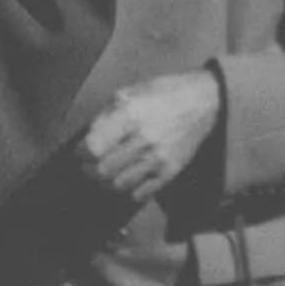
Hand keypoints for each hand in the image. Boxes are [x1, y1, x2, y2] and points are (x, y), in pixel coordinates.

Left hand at [79, 72, 221, 203]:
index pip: (93, 148)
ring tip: (103, 175)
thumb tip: (88, 139)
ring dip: (106, 183)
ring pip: (119, 185)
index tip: (81, 152)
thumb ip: (106, 115)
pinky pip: (141, 193)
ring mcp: (159, 158)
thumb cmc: (164, 93)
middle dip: (89, 171)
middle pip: (103, 170)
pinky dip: (127, 191)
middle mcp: (144, 139)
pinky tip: (125, 180)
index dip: (81, 153)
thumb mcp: (130, 92)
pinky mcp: (170, 171)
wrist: (204, 101)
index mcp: (130, 115)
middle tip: (88, 167)